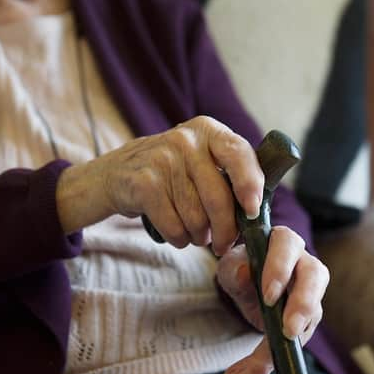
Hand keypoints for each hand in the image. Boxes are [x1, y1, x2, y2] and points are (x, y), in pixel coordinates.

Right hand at [56, 116, 263, 254]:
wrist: (116, 174)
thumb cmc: (172, 174)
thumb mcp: (201, 160)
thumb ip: (230, 174)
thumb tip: (257, 211)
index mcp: (208, 130)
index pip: (239, 154)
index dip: (251, 185)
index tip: (253, 212)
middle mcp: (185, 140)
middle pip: (218, 197)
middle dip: (226, 230)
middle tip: (224, 243)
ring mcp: (162, 159)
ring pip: (197, 218)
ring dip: (199, 236)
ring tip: (195, 232)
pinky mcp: (144, 183)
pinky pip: (174, 226)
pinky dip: (178, 238)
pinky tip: (176, 231)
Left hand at [216, 226, 328, 373]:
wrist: (246, 286)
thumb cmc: (241, 267)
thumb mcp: (229, 267)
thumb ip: (234, 269)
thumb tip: (244, 273)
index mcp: (283, 242)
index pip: (288, 245)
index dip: (280, 269)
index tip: (267, 295)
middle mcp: (304, 264)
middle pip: (315, 277)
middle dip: (303, 304)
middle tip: (288, 330)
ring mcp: (311, 293)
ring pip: (313, 313)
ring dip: (292, 341)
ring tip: (263, 366)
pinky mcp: (307, 319)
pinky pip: (296, 340)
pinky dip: (270, 360)